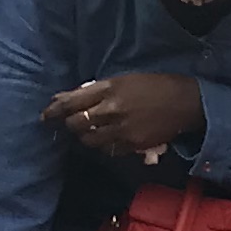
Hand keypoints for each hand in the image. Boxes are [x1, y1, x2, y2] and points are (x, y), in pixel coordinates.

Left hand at [42, 72, 205, 161]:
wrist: (185, 102)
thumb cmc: (154, 86)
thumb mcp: (123, 80)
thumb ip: (95, 90)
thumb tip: (65, 97)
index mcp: (109, 89)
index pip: (71, 102)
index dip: (55, 110)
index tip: (46, 116)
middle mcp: (112, 109)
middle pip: (76, 123)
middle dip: (70, 125)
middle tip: (71, 125)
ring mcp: (122, 129)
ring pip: (89, 140)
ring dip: (85, 137)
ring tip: (90, 132)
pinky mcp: (132, 144)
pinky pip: (108, 150)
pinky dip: (104, 145)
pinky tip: (108, 139)